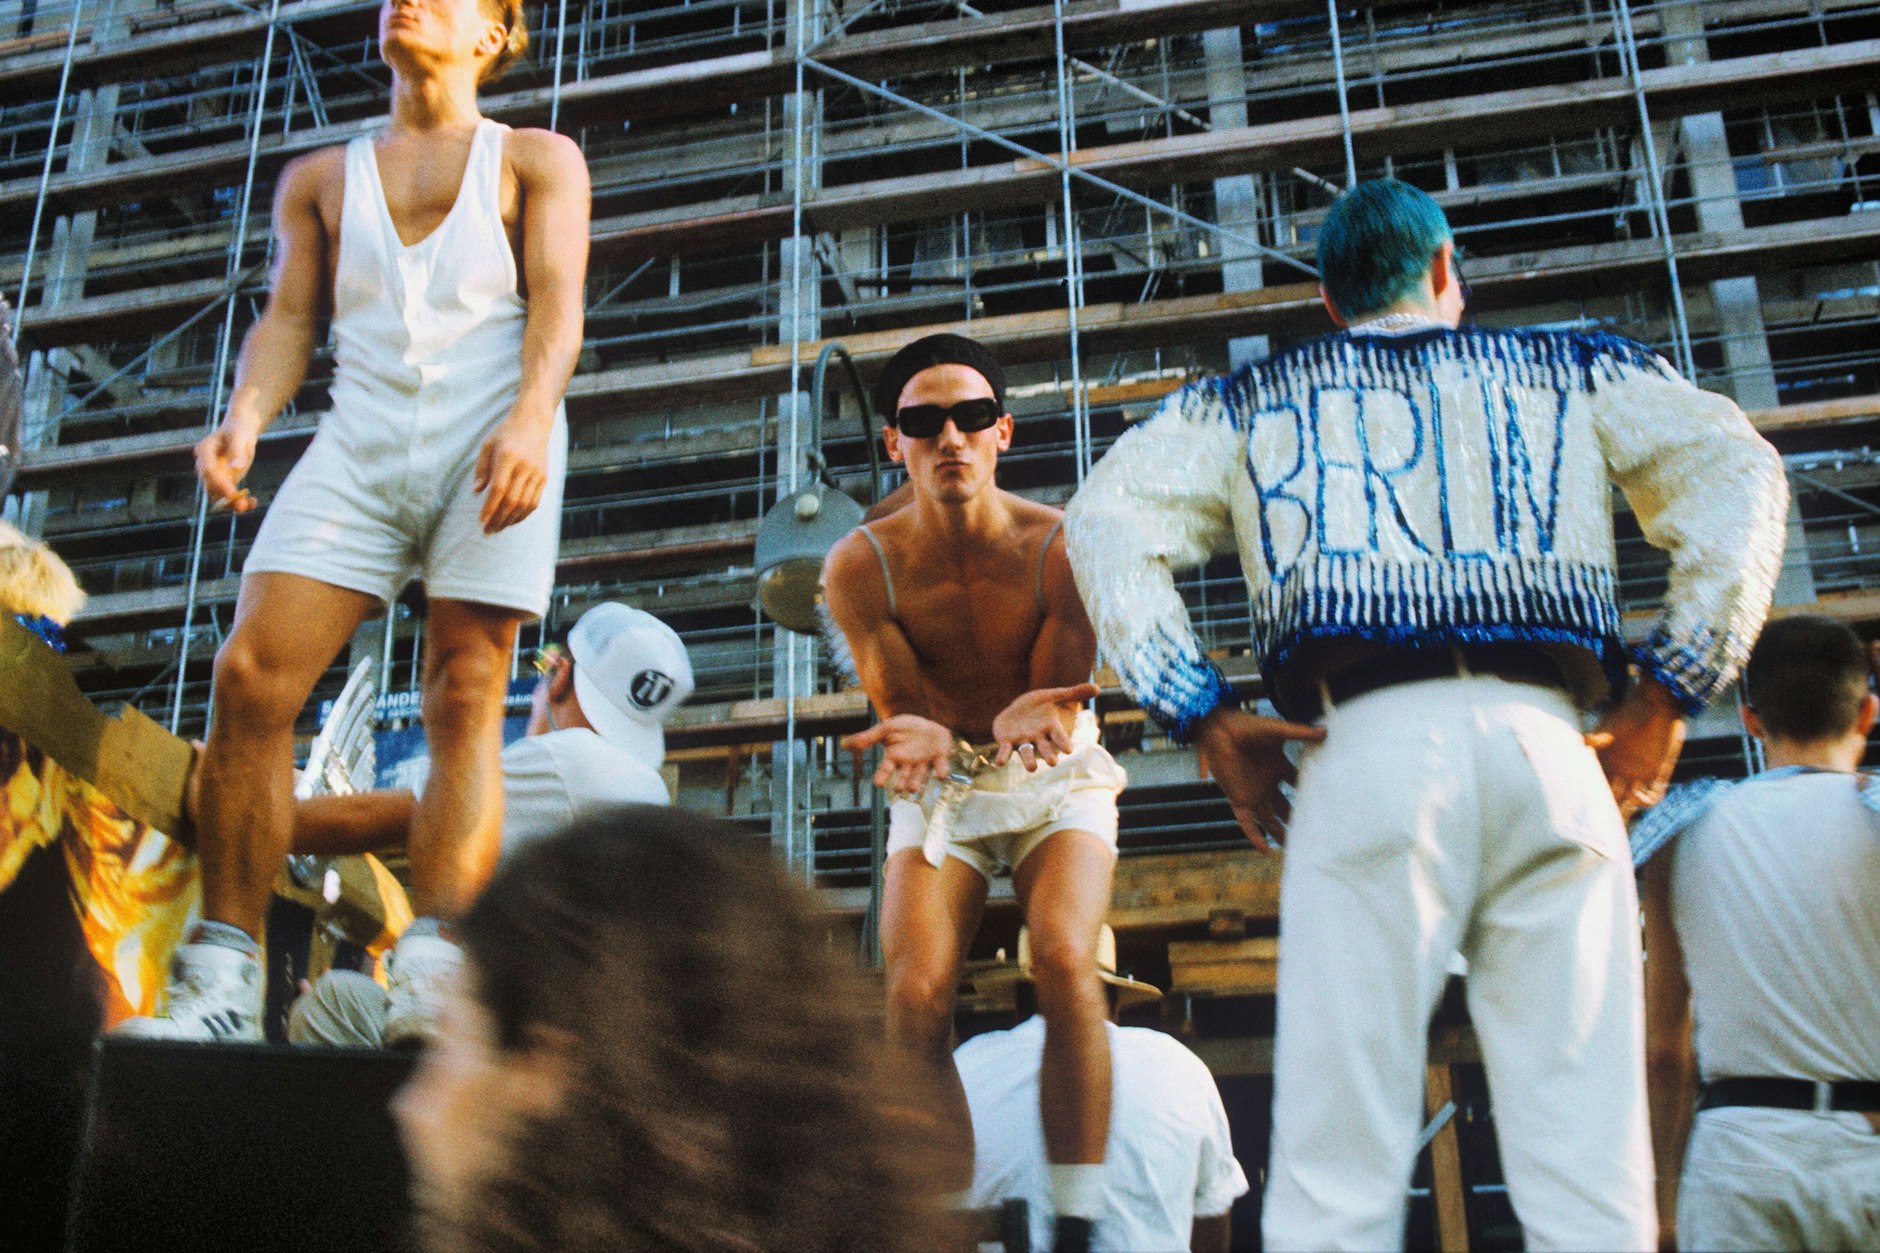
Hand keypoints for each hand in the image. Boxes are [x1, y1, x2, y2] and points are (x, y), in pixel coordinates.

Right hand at [195, 419, 259, 512]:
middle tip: (241, 505)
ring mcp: (213, 475)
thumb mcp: (239, 437)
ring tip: (248, 505)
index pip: (207, 470)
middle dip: (224, 497)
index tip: (232, 492)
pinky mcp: (223, 481)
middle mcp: (204, 465)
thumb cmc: (238, 430)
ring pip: (217, 495)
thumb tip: (236, 468)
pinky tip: (252, 502)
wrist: (240, 431)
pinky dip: (238, 501)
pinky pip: (227, 495)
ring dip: (232, 504)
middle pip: (210, 486)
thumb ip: (237, 452)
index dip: (218, 482)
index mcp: (204, 450)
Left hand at [474, 412, 551, 533]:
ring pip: (525, 504)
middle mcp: (525, 467)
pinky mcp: (544, 477)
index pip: (499, 489)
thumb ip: (481, 469)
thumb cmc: (506, 433)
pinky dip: (523, 514)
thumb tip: (477, 492)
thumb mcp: (487, 445)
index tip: (481, 520)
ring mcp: (537, 473)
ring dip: (511, 519)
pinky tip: (513, 519)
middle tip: (488, 531)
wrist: (533, 422)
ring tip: (499, 528)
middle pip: (512, 500)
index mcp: (508, 457)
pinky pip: (535, 502)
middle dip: (499, 519)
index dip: (490, 507)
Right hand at [842, 715, 955, 795]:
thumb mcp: (887, 727)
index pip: (885, 770)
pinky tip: (941, 774)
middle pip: (902, 780)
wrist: (931, 719)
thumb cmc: (908, 727)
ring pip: (919, 778)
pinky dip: (942, 771)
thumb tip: (844, 744)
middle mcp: (908, 764)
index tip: (878, 783)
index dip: (882, 777)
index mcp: (894, 757)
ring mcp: (924, 762)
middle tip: (899, 788)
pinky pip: (941, 767)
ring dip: (916, 783)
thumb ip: (869, 737)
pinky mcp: (940, 758)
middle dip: (901, 785)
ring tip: (912, 788)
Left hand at [992, 682, 1099, 769]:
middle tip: (1053, 764)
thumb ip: (1076, 693)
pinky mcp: (1007, 741)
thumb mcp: (1057, 695)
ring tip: (1032, 768)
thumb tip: (1098, 688)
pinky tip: (999, 762)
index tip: (1068, 750)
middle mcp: (1038, 738)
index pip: (1059, 736)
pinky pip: (1005, 751)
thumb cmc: (1042, 704)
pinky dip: (1002, 756)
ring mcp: (1022, 741)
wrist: (1021, 709)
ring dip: (1029, 761)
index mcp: (1050, 727)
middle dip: (1048, 755)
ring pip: (1026, 753)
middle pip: (1044, 749)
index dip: (1063, 742)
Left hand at [1193, 706, 1326, 850]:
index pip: (1296, 785)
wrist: (1220, 730)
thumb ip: (1300, 733)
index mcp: (1278, 768)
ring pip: (1269, 819)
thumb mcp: (1277, 731)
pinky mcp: (1239, 799)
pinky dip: (1255, 836)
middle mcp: (1267, 784)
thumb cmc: (1247, 727)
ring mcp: (1253, 793)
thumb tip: (1325, 731)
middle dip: (1295, 820)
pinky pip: (1248, 822)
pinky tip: (1266, 850)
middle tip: (1312, 834)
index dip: (1308, 794)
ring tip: (1293, 848)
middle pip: (1284, 807)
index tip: (1325, 806)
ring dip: (1279, 833)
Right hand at [1586, 678, 1685, 817]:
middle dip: (1607, 814)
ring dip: (1626, 811)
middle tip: (1599, 828)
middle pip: (1613, 799)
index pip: (1596, 786)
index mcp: (1606, 762)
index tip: (1582, 810)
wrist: (1658, 704)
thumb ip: (1600, 737)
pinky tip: (1637, 797)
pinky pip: (1654, 795)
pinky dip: (1646, 801)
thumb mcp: (1611, 725)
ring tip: (1619, 822)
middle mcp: (1621, 771)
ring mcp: (1640, 774)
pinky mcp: (1658, 773)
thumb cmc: (1631, 712)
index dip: (1591, 799)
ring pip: (1631, 802)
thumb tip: (1585, 742)